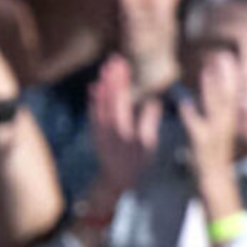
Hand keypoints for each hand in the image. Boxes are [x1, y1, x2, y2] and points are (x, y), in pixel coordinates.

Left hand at [86, 56, 161, 199]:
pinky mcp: (97, 136)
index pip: (119, 99)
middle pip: (108, 99)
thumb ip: (149, 124)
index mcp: (120, 129)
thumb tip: (153, 102)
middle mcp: (106, 129)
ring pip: (99, 105)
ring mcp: (100, 132)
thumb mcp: (148, 148)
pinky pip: (93, 115)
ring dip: (103, 86)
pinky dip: (94, 101)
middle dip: (111, 79)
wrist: (117, 186)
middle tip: (114, 60)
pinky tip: (94, 90)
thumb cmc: (138, 169)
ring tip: (105, 69)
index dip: (120, 81)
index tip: (122, 64)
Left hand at [178, 58, 240, 173]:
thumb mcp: (218, 131)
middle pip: (228, 95)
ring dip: (211, 88)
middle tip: (223, 55)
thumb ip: (214, 113)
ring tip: (207, 70)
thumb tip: (204, 96)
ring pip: (216, 107)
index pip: (233, 93)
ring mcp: (215, 133)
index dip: (231, 74)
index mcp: (229, 119)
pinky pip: (196, 125)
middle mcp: (226, 124)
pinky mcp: (202, 143)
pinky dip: (191, 114)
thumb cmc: (213, 153)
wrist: (214, 179)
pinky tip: (185, 103)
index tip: (226, 56)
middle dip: (226, 75)